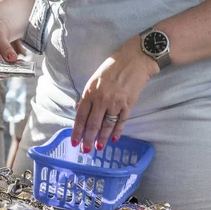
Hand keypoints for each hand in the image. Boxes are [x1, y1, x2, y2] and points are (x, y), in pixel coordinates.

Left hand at [70, 36, 159, 152]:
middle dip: (88, 139)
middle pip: (93, 124)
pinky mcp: (128, 104)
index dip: (77, 131)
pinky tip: (114, 139)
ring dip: (102, 138)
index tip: (75, 142)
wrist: (135, 59)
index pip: (81, 116)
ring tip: (99, 147)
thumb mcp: (94, 79)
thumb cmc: (113, 67)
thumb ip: (88, 96)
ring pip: (107, 125)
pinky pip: (121, 121)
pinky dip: (117, 131)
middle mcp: (101, 99)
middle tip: (86, 151)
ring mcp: (115, 102)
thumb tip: (80, 109)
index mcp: (90, 92)